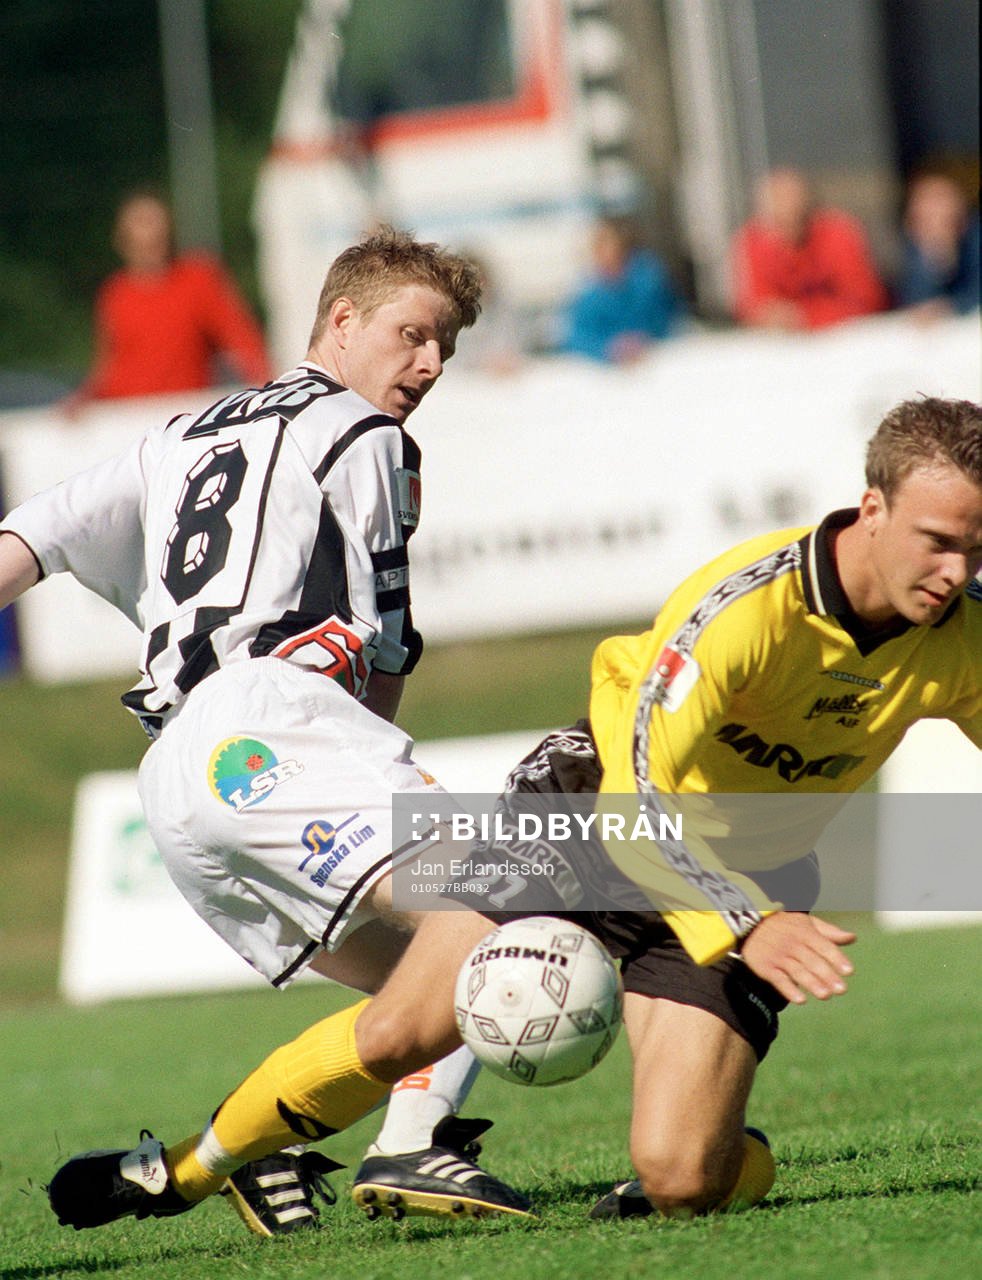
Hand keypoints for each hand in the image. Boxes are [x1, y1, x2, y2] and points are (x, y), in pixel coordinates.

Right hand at [739, 911, 855, 1004]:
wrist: (748, 923)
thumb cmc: (783, 924)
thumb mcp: (805, 922)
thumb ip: (829, 932)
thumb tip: (853, 938)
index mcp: (804, 932)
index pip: (823, 946)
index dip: (836, 958)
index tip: (849, 971)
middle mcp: (792, 944)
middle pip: (812, 961)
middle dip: (827, 975)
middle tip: (841, 989)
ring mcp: (778, 956)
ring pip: (797, 971)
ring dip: (812, 983)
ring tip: (825, 995)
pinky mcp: (766, 967)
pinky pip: (778, 979)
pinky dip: (788, 989)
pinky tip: (800, 1000)